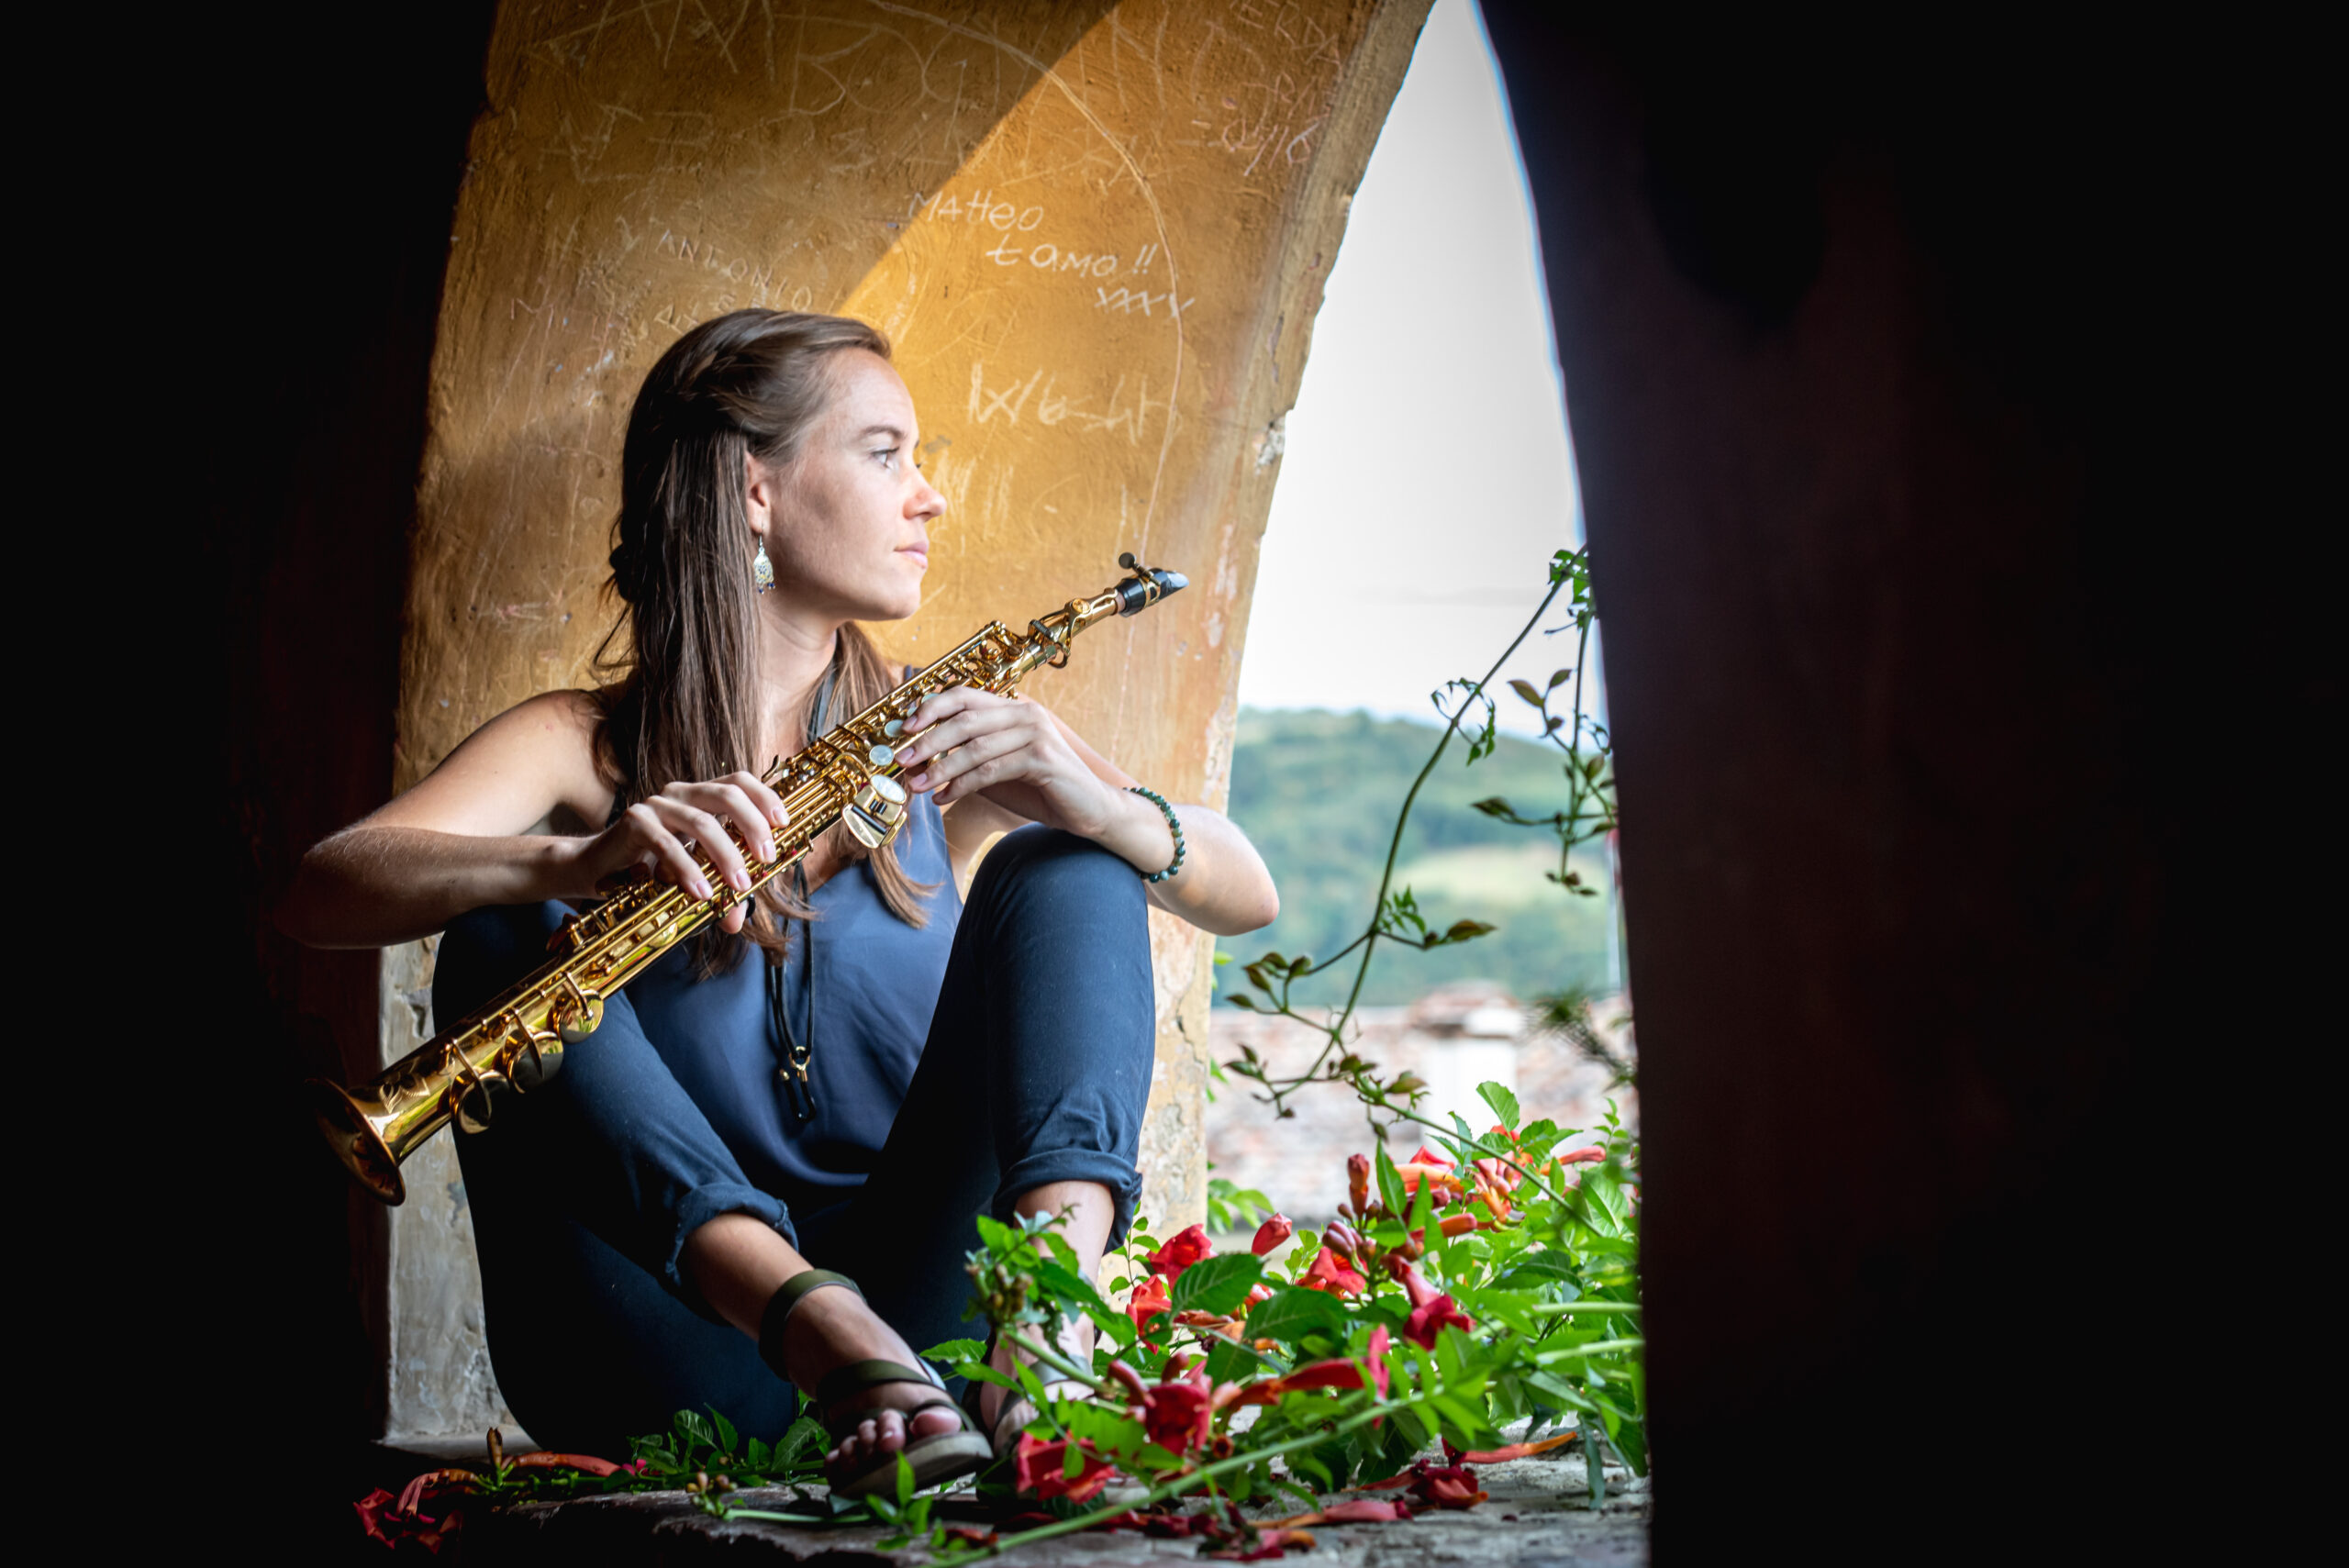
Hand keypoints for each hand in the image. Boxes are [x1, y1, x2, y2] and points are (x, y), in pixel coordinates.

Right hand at [558, 772, 790, 932]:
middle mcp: (680, 794)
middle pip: (728, 795)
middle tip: (767, 859)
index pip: (739, 781)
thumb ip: (716, 892)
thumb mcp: (691, 879)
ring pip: (702, 822)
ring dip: (726, 856)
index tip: (784, 824)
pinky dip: (689, 870)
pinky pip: (668, 845)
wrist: (594, 871)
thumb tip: (738, 921)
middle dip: (754, 826)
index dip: (765, 797)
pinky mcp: (634, 823)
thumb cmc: (648, 870)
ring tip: (739, 885)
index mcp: (699, 797)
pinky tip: (701, 893)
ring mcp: (656, 806)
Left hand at [894, 688, 1120, 833]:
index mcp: (1014, 708)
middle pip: (965, 719)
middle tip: (901, 759)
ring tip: (916, 785)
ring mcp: (1037, 733)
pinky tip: (944, 797)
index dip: (932, 707)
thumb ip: (967, 760)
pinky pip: (992, 769)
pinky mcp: (1043, 758)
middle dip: (928, 740)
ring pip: (976, 747)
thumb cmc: (1040, 789)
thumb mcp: (998, 769)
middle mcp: (1026, 713)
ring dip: (940, 767)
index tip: (904, 727)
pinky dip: (963, 784)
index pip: (966, 696)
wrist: (1089, 810)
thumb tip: (920, 762)